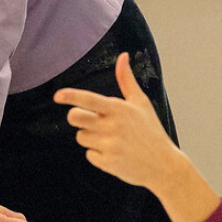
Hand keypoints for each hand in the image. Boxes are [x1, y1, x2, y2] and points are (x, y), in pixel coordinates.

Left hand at [54, 52, 180, 189]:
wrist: (163, 165)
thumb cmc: (151, 131)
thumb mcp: (141, 103)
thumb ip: (127, 80)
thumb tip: (123, 56)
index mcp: (119, 109)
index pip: (89, 99)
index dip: (70, 96)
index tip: (57, 96)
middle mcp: (112, 126)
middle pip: (75, 117)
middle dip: (75, 116)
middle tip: (87, 119)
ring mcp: (109, 146)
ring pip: (81, 137)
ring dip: (90, 137)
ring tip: (109, 138)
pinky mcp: (108, 163)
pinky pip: (89, 155)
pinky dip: (98, 154)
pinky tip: (114, 153)